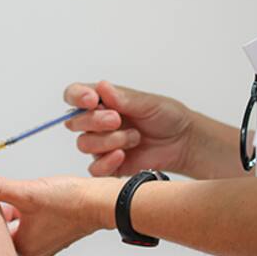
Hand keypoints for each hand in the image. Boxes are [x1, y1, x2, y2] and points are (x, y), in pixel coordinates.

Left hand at [0, 171, 122, 255]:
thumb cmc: (70, 201)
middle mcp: (36, 248)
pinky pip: (35, 223)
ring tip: (10, 195)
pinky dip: (29, 211)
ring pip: (21, 226)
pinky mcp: (58, 230)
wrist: (102, 201)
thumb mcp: (26, 191)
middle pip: (7, 232)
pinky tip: (32, 196)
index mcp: (25, 245)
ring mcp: (48, 240)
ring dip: (14, 211)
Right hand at [64, 80, 195, 176]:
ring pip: (84, 144)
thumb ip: (123, 98)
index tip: (91, 100)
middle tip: (117, 119)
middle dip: (94, 121)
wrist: (183, 142)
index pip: (74, 95)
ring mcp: (101, 144)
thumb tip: (102, 87)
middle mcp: (96, 122)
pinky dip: (106, 162)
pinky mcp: (109, 165)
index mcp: (101, 101)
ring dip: (108, 141)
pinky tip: (122, 155)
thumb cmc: (166, 116)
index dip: (76, 97)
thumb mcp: (148, 102)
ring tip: (134, 137)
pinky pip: (94, 168)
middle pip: (75, 122)